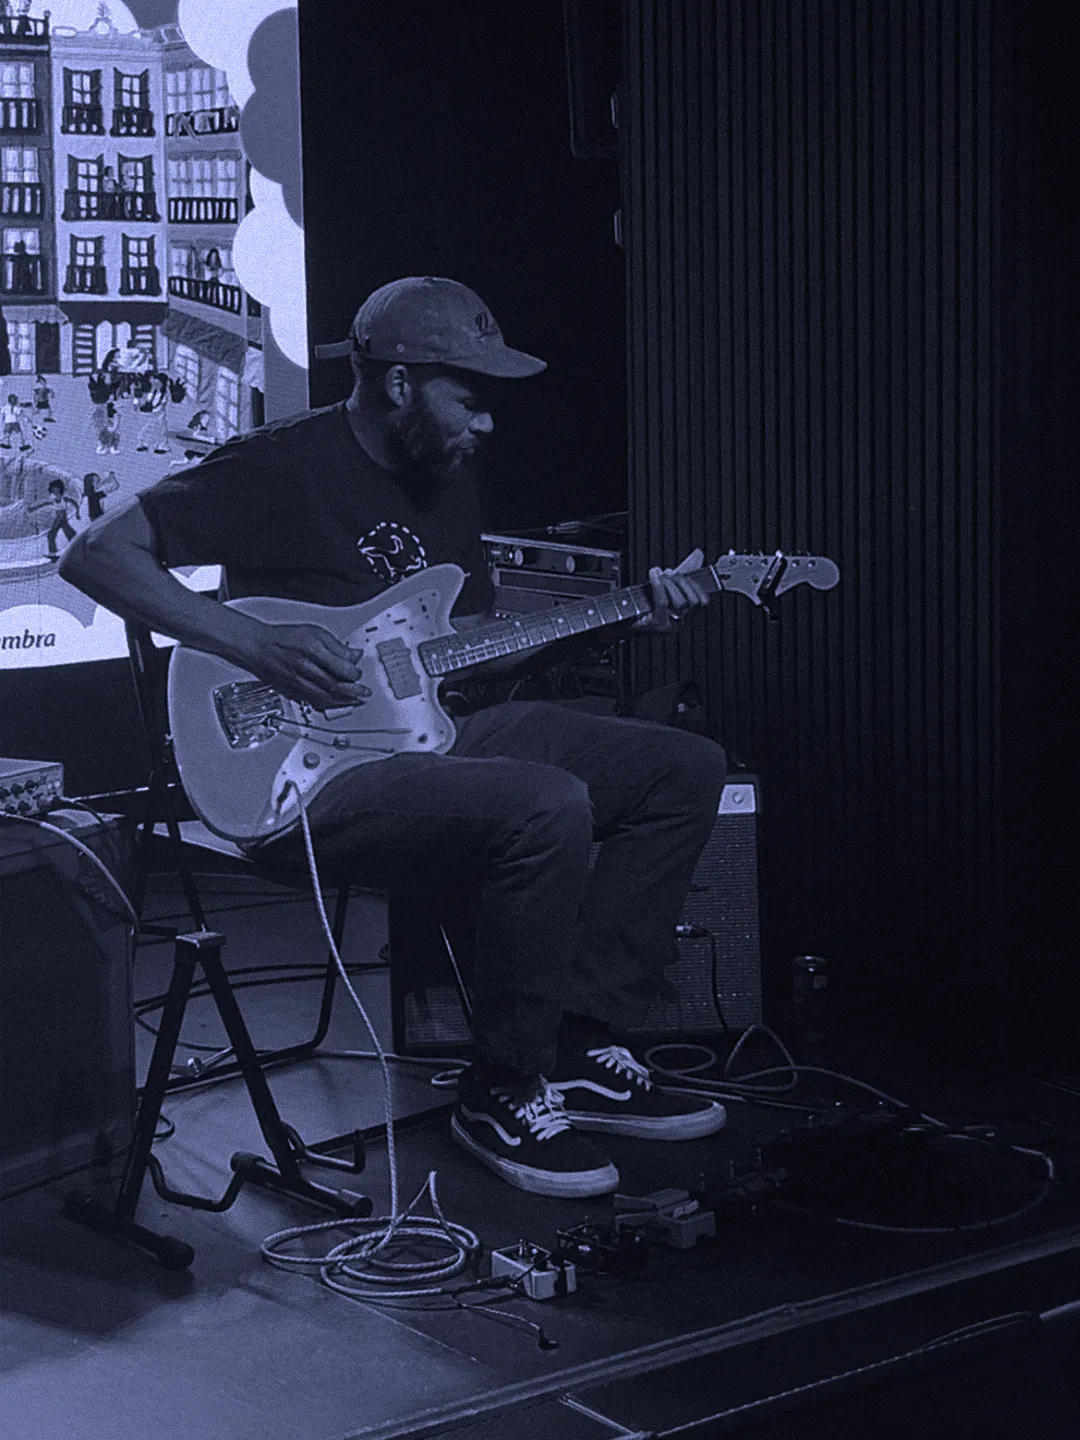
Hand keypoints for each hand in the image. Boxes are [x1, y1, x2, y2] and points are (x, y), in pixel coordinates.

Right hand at [247, 622, 372, 707]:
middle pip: (335, 685)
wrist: (259, 647)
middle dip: (353, 692)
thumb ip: (336, 646)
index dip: (354, 673)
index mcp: (313, 650)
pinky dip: (328, 704)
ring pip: (325, 696)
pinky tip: (336, 703)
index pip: (341, 668)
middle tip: (364, 693)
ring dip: (343, 701)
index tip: (358, 673)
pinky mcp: (292, 690)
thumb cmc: (285, 638)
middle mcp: (305, 668)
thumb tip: (354, 655)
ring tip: (354, 701)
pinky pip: (314, 701)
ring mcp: (298, 681)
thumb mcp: (315, 632)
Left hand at [633, 548, 708, 632]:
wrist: (617, 618)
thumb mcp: (661, 586)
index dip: (697, 585)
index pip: (703, 601)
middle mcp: (678, 622)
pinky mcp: (657, 625)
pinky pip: (663, 602)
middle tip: (668, 574)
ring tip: (658, 576)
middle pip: (693, 600)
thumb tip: (697, 554)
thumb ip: (678, 574)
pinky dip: (659, 585)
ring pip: (681, 602)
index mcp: (682, 613)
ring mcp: (668, 625)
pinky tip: (654, 574)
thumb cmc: (637, 603)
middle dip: (681, 582)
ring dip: (670, 584)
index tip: (686, 573)